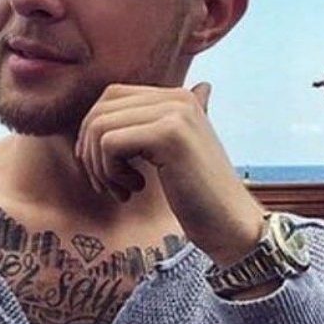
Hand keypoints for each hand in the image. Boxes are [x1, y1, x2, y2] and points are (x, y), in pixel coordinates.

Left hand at [75, 82, 264, 266]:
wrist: (233, 226)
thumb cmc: (197, 194)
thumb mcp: (172, 151)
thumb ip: (154, 125)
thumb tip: (179, 97)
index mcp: (176, 97)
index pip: (110, 98)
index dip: (93, 133)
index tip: (103, 167)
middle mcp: (177, 97)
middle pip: (100, 111)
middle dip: (90, 152)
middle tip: (107, 184)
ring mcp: (175, 114)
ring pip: (99, 128)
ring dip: (100, 167)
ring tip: (123, 190)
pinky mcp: (169, 136)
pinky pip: (109, 144)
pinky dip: (111, 172)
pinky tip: (136, 189)